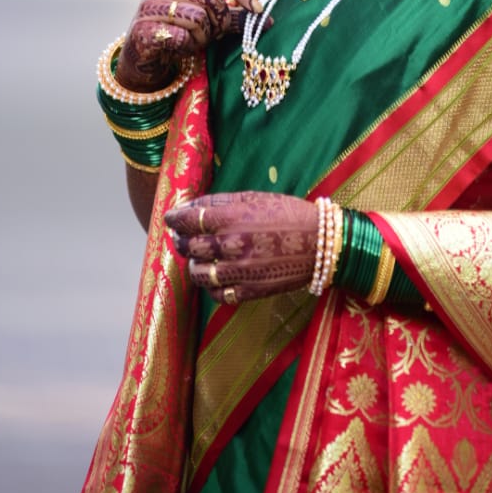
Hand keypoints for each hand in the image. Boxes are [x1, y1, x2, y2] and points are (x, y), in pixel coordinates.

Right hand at [116, 0, 263, 91]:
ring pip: (197, 18)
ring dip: (201, 36)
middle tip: (212, 34)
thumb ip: (233, 16)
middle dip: (218, 21)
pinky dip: (186, 45)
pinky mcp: (143, 28)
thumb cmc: (179, 31)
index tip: (257, 10)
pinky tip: (177, 46)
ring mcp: (149, 4)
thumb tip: (267, 21)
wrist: (143, 55)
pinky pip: (181, 36)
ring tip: (191, 40)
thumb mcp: (208, 20)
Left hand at [164, 191, 317, 303]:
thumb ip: (221, 201)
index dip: (175, 218)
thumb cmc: (288, 214)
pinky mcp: (249, 291)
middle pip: (189, 246)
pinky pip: (217, 295)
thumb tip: (190, 206)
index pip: (189, 220)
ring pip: (198, 273)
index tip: (171, 217)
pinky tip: (216, 276)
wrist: (320, 243)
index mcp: (232, 218)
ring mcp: (239, 272)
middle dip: (182, 240)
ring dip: (194, 264)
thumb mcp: (254, 198)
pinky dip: (211, 287)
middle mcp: (231, 245)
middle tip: (183, 236)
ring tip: (199, 257)